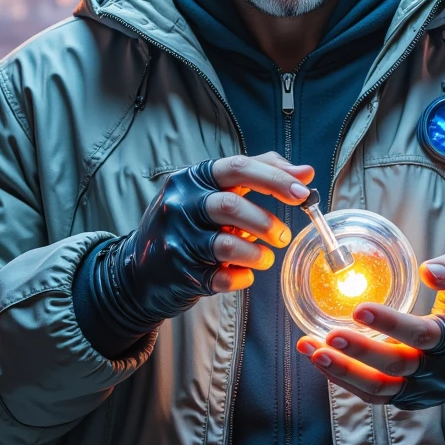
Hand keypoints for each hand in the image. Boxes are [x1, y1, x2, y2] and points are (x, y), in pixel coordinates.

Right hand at [91, 153, 311, 339]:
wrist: (139, 270)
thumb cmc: (188, 224)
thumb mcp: (212, 191)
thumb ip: (258, 175)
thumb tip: (306, 172)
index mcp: (192, 178)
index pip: (237, 167)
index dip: (275, 179)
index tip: (304, 192)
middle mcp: (180, 205)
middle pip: (231, 205)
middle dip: (266, 222)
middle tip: (283, 235)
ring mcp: (177, 240)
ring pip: (227, 244)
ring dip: (258, 254)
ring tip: (265, 258)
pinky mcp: (181, 273)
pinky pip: (223, 277)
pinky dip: (242, 277)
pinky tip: (244, 274)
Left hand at [296, 253, 444, 408]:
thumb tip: (428, 270)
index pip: (422, 335)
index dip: (391, 324)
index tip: (359, 309)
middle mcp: (438, 373)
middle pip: (396, 367)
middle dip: (360, 352)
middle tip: (329, 335)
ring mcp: (420, 391)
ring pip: (378, 388)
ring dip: (342, 370)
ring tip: (311, 349)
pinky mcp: (405, 400)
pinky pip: (372, 396)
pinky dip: (343, 379)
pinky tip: (318, 359)